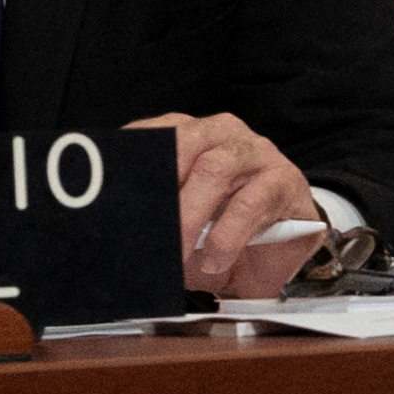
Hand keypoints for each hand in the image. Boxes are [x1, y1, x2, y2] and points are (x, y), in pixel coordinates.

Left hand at [126, 112, 328, 297]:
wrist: (275, 253)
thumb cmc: (219, 230)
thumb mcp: (179, 218)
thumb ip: (151, 210)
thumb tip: (108, 221)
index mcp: (192, 133)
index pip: (156, 133)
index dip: (132, 157)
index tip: (110, 189)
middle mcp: (224, 134)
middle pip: (185, 143)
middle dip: (161, 189)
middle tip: (145, 229)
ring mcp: (257, 153)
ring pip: (216, 169)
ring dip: (191, 215)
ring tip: (178, 252)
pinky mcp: (284, 180)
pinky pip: (251, 204)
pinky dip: (227, 237)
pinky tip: (215, 260)